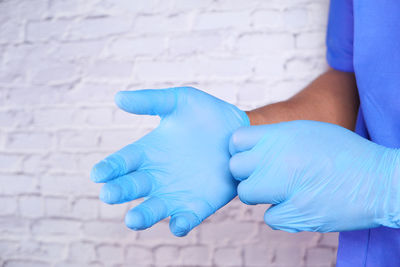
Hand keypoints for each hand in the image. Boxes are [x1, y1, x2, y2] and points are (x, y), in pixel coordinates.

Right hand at [90, 87, 248, 235]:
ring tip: (133, 219)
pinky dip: (181, 224)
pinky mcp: (198, 205)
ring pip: (153, 209)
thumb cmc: (207, 115)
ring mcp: (176, 193)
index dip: (109, 168)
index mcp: (148, 152)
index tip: (98, 174)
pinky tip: (179, 224)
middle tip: (109, 194)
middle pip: (132, 187)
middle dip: (119, 191)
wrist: (240, 132)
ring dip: (142, 216)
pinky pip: (186, 219)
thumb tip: (118, 97)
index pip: (122, 162)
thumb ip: (150, 101)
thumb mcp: (179, 101)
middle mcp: (156, 176)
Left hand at [229, 120, 399, 232]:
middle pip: (235, 168)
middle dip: (247, 175)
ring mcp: (285, 185)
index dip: (240, 151)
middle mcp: (278, 157)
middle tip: (265, 177)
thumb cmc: (345, 154)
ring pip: (247, 193)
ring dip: (261, 195)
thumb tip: (250, 150)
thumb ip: (276, 139)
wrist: (380, 181)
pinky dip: (282, 214)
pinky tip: (299, 205)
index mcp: (282, 135)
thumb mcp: (308, 132)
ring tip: (283, 191)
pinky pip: (269, 217)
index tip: (251, 159)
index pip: (236, 140)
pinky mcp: (295, 212)